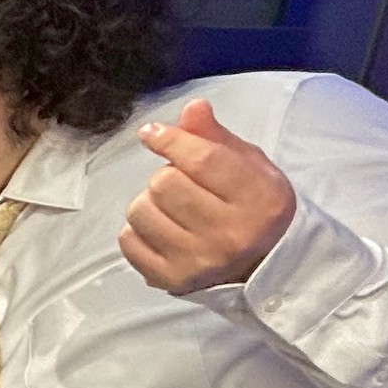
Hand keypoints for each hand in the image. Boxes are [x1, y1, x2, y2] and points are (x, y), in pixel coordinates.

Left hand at [120, 98, 296, 293]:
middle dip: (166, 175)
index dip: (170, 140)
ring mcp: (198, 261)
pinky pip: (128, 240)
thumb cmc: (252, 208)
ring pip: (141, 210)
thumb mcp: (249, 167)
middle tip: (181, 183)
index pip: (202, 160)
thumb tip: (192, 107)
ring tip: (171, 208)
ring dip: (148, 202)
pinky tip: (161, 230)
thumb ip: (217, 138)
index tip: (151, 133)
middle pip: (165, 183)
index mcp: (258, 200)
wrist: (259, 267)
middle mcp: (230, 235)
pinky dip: (137, 230)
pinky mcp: (170, 280)